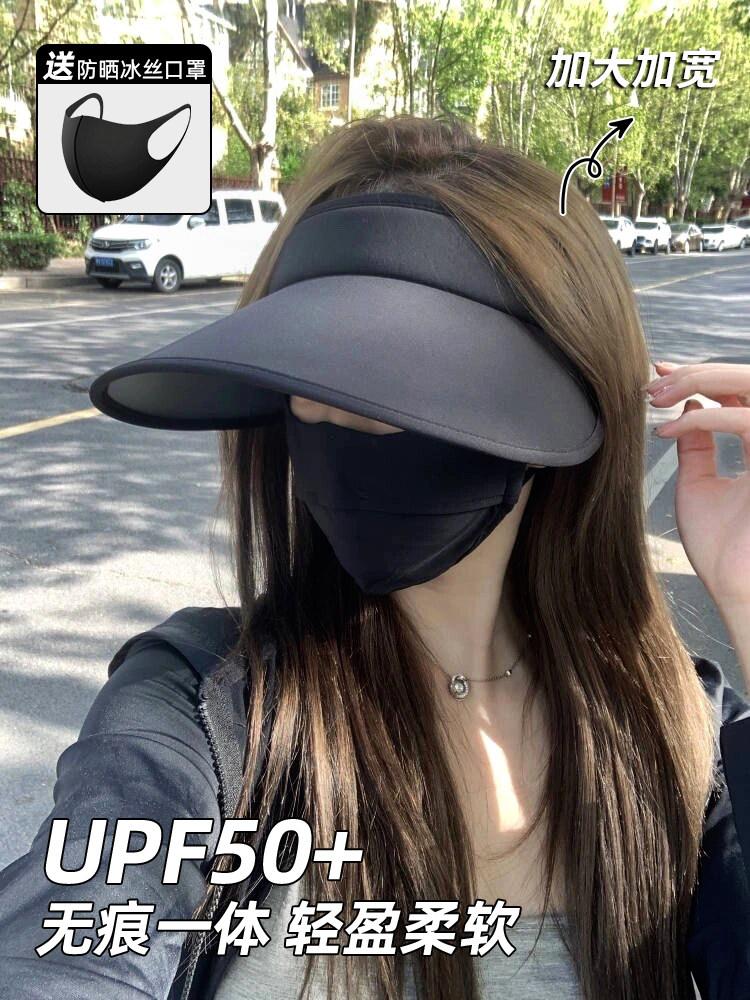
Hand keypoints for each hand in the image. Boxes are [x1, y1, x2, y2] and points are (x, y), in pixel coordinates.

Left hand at [644, 361, 749, 614]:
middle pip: (747, 379)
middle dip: (696, 372)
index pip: (737, 393)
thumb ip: (697, 447)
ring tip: (657, 395)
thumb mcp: (698, 486)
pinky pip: (746, 422)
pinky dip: (704, 420)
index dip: (699, 376)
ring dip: (700, 381)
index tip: (656, 373)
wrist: (736, 590)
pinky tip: (668, 432)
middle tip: (653, 381)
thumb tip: (690, 408)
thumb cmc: (720, 549)